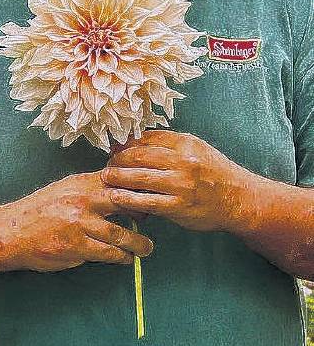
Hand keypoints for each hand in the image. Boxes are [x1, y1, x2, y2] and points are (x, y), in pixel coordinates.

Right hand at [0, 172, 153, 272]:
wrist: (11, 231)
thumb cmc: (41, 210)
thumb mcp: (65, 189)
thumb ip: (90, 186)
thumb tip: (119, 186)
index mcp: (81, 183)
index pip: (119, 179)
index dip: (139, 186)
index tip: (154, 192)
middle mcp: (82, 200)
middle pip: (125, 202)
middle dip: (144, 212)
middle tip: (155, 219)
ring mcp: (79, 223)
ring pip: (120, 233)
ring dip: (137, 243)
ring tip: (147, 248)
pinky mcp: (75, 246)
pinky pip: (107, 253)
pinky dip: (121, 257)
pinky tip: (126, 258)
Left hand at [101, 131, 249, 231]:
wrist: (238, 199)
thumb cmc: (213, 172)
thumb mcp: (196, 148)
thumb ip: (169, 144)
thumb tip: (136, 140)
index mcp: (186, 143)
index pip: (147, 138)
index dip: (127, 143)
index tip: (115, 148)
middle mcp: (183, 161)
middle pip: (139, 156)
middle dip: (118, 159)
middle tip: (107, 163)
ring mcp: (181, 185)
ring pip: (139, 177)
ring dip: (118, 177)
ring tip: (106, 177)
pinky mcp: (178, 207)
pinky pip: (146, 201)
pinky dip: (128, 199)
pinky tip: (116, 197)